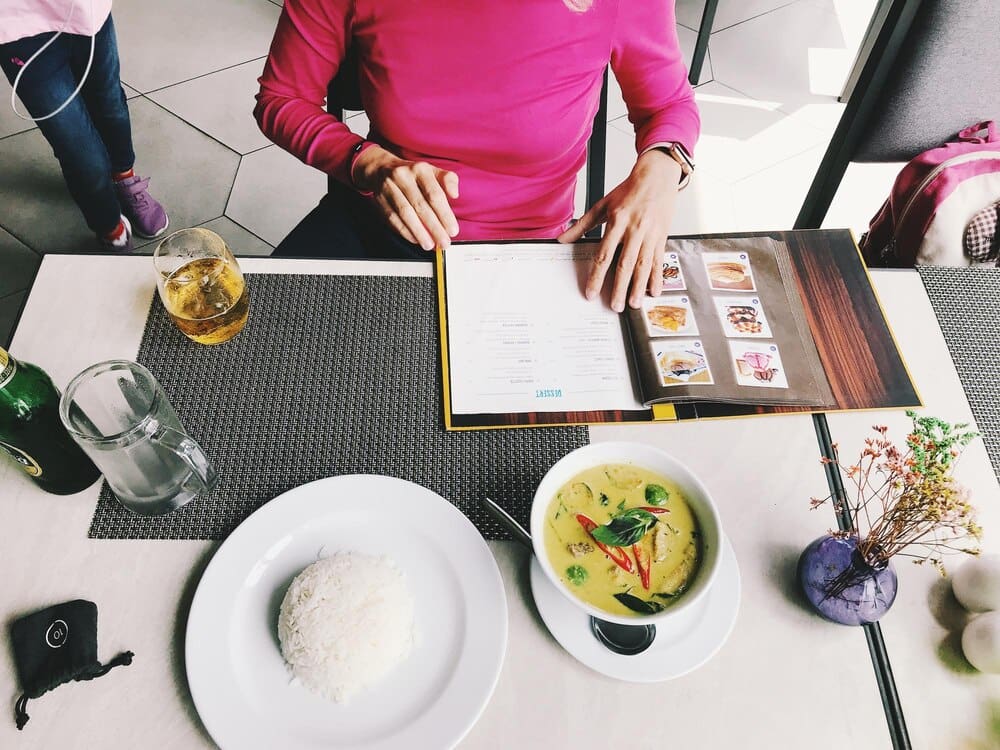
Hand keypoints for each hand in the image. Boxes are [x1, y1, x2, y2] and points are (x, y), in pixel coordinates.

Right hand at [352, 145, 459, 249]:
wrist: (382, 169)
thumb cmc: (414, 174)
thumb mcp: (433, 171)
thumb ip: (448, 180)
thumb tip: (455, 194)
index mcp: (420, 169)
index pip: (434, 195)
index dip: (444, 214)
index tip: (452, 230)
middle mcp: (403, 177)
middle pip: (420, 206)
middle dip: (434, 227)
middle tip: (443, 242)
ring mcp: (389, 188)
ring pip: (405, 213)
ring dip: (419, 232)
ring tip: (429, 245)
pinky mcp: (380, 200)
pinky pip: (393, 218)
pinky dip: (405, 231)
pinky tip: (415, 239)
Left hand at [558, 150, 681, 310]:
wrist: (657, 176)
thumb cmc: (629, 191)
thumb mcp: (602, 205)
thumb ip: (582, 225)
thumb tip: (562, 240)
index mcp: (617, 222)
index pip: (604, 254)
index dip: (596, 276)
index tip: (591, 292)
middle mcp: (634, 229)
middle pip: (624, 264)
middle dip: (619, 287)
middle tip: (614, 306)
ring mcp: (650, 234)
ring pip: (643, 265)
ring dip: (638, 287)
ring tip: (633, 304)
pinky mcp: (662, 237)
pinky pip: (658, 261)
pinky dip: (656, 277)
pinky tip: (653, 291)